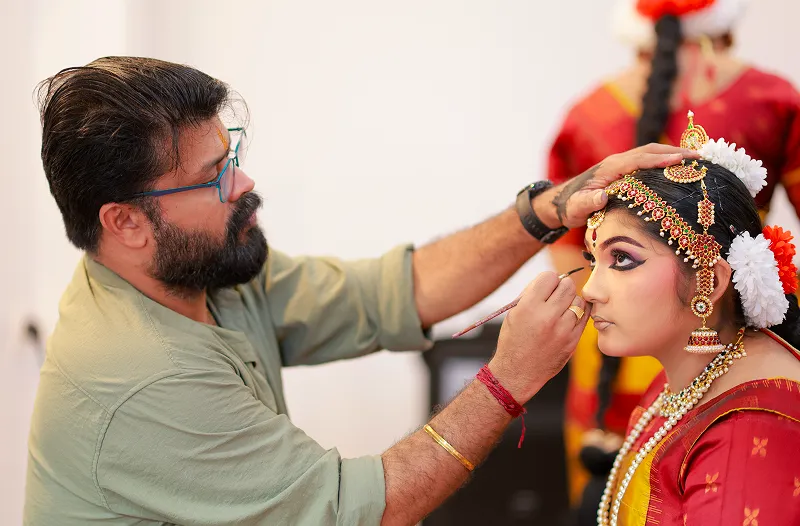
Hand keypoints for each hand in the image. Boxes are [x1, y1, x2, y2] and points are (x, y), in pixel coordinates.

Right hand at [488, 271, 589, 402]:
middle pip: (567, 285)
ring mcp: (562, 330)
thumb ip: (532, 294)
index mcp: (529, 307)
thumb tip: (552, 279)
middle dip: (561, 288)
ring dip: (571, 302)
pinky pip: (584, 316)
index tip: (545, 288)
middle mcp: (547, 317)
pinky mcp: (573, 340)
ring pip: (578, 300)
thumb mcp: (514, 313)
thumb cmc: (514, 339)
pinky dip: (578, 313)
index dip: (548, 280)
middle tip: (555, 297)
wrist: (518, 372)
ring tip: (560, 310)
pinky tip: (569, 317)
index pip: (550, 277)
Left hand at [536, 143, 700, 228]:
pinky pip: (649, 162)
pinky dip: (665, 161)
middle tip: (700, 157)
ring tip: (697, 159)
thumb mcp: (577, 207)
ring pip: (651, 154)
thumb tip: (601, 197)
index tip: (681, 160)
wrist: (563, 202)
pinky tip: (680, 168)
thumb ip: (587, 203)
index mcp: (610, 167)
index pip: (639, 159)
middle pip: (650, 151)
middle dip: (675, 152)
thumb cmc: (571, 206)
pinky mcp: (625, 170)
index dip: (660, 159)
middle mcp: (618, 162)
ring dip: (673, 154)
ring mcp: (622, 165)